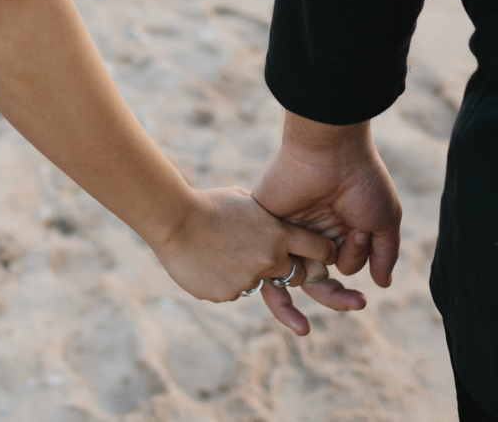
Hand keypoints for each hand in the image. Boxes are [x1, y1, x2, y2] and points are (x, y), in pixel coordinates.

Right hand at [147, 186, 335, 312]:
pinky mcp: (227, 295)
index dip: (323, 253)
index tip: (324, 255)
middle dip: (288, 268)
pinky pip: (233, 291)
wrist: (174, 220)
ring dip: (250, 272)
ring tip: (222, 251)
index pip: (320, 250)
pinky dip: (225, 280)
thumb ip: (265, 218)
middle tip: (268, 255)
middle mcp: (270, 261)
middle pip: (296, 275)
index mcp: (279, 234)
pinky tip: (206, 262)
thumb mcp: (245, 202)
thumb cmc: (209, 203)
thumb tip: (274, 225)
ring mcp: (249, 281)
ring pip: (260, 283)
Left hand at [254, 112, 402, 325]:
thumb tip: (383, 283)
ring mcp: (289, 230)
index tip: (361, 233)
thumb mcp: (383, 219)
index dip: (356, 257)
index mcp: (340, 227)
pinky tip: (296, 264)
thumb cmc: (361, 181)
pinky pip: (268, 268)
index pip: (344, 263)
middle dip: (339, 295)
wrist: (329, 152)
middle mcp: (313, 231)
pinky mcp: (266, 228)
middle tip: (357, 303)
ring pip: (297, 278)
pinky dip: (281, 279)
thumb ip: (384, 253)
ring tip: (330, 286)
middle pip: (320, 278)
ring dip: (320, 288)